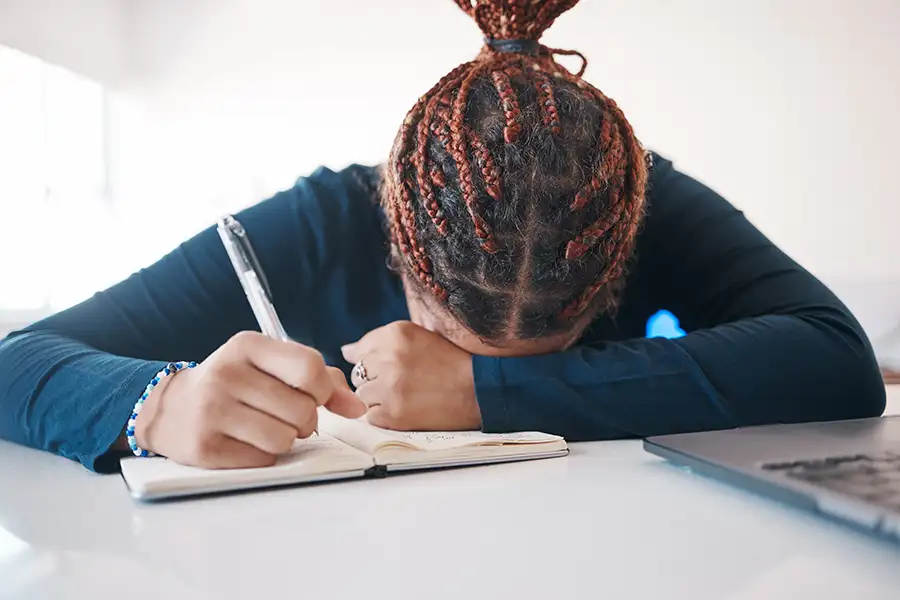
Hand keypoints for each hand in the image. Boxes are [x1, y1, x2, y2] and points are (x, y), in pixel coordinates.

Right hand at [134, 331, 366, 468]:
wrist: (170, 408)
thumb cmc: (236, 384)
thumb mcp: (271, 365)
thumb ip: (321, 380)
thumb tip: (358, 408)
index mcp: (247, 345)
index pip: (310, 368)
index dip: (323, 390)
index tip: (314, 396)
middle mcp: (227, 374)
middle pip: (303, 410)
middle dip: (305, 420)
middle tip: (285, 416)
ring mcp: (212, 411)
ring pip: (285, 440)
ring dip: (285, 440)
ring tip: (264, 427)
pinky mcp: (205, 448)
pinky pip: (262, 461)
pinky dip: (262, 455)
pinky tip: (244, 441)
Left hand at [341, 321, 479, 430]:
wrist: (480, 390)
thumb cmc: (453, 361)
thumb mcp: (420, 337)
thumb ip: (382, 341)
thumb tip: (345, 351)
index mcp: (396, 334)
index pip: (360, 348)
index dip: (373, 361)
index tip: (390, 367)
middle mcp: (389, 358)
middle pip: (358, 373)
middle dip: (374, 379)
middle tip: (403, 382)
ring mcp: (389, 388)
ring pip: (362, 395)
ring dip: (378, 398)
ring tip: (407, 395)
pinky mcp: (393, 414)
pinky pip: (371, 416)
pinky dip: (385, 415)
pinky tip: (408, 408)